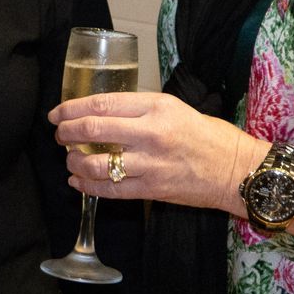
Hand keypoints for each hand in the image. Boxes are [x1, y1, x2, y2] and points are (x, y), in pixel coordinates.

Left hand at [49, 91, 256, 214]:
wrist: (236, 170)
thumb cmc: (207, 135)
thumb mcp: (173, 107)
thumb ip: (138, 108)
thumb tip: (101, 110)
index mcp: (155, 107)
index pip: (101, 104)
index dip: (72, 108)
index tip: (58, 113)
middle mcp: (150, 134)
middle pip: (93, 130)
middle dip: (67, 133)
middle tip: (59, 135)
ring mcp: (150, 164)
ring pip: (96, 164)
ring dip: (74, 162)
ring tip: (69, 159)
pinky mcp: (152, 190)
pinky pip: (110, 190)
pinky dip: (87, 187)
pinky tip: (78, 182)